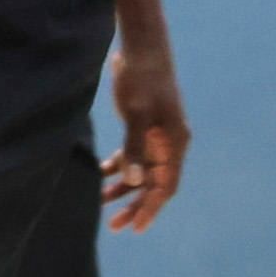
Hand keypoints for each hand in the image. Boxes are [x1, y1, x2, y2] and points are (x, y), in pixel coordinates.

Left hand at [102, 44, 190, 230]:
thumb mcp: (137, 114)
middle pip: (153, 184)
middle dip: (135, 204)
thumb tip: (132, 181)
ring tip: (102, 202)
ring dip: (125, 188)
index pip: (165, 186)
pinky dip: (119, 167)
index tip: (137, 227)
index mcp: (174, 143)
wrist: (142, 49)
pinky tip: (101, 174)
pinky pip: (133, 155)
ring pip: (141, 172)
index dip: (151, 208)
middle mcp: (169, 144)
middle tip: (115, 226)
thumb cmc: (142, 80)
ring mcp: (156, 137)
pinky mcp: (143, 127)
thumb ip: (134, 148)